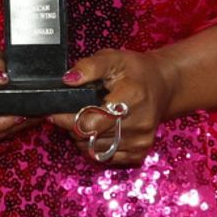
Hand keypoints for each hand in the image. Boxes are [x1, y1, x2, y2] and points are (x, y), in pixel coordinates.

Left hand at [47, 49, 176, 165]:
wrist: (163, 86)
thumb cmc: (135, 71)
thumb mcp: (113, 58)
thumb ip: (89, 66)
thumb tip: (68, 80)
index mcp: (132, 97)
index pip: (90, 121)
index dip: (66, 118)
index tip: (54, 112)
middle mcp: (139, 123)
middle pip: (90, 137)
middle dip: (73, 126)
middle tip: (73, 111)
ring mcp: (140, 141)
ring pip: (94, 150)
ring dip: (84, 138)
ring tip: (88, 118)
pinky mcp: (140, 154)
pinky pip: (106, 158)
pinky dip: (96, 147)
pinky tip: (101, 130)